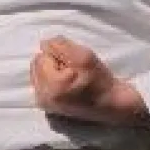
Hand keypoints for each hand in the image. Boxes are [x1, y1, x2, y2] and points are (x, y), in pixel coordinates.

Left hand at [30, 37, 149, 126]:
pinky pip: (41, 82)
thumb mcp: (83, 56)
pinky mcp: (47, 105)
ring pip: (38, 72)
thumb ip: (60, 46)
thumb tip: (43, 43)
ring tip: (71, 77)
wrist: (112, 105)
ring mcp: (43, 103)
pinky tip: (67, 83)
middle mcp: (42, 98)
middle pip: (37, 64)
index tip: (76, 65)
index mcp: (51, 87)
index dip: (60, 55)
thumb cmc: (100, 81)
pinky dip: (52, 78)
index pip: (43, 56)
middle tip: (74, 70)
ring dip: (53, 70)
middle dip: (53, 62)